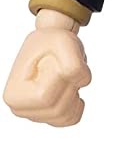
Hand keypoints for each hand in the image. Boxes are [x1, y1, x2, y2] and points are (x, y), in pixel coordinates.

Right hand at [3, 10, 91, 126]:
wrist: (53, 45)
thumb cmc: (53, 41)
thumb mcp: (64, 42)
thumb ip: (73, 64)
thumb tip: (79, 84)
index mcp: (14, 94)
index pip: (44, 98)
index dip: (58, 79)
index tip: (53, 62)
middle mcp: (20, 109)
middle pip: (57, 110)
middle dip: (69, 86)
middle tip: (62, 67)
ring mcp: (35, 116)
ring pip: (66, 116)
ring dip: (74, 92)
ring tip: (65, 76)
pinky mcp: (50, 117)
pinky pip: (72, 119)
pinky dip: (78, 103)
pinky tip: (71, 88)